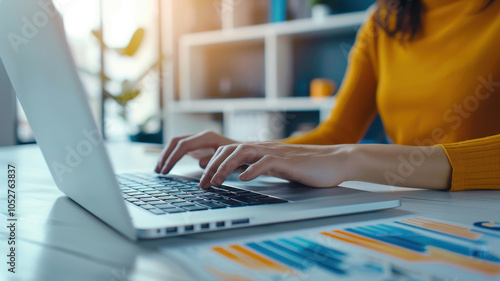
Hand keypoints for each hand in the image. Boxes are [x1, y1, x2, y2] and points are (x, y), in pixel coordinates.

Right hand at [155, 130, 236, 173]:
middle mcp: (201, 136)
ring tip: (159, 170)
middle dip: (165, 156)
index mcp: (208, 138)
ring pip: (176, 144)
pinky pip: (181, 148)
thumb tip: (201, 164)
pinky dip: (172, 156)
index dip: (173, 157)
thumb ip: (215, 161)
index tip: (166, 170)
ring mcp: (199, 140)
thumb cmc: (240, 156)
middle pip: (176, 142)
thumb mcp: (229, 159)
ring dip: (166, 155)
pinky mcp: (198, 146)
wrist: (247, 150)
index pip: (184, 145)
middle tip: (159, 171)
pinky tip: (167, 166)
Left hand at [199, 142, 353, 188]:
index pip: (229, 150)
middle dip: (213, 166)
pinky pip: (268, 161)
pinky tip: (245, 178)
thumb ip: (259, 166)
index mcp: (261, 150)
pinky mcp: (289, 161)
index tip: (202, 178)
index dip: (212, 162)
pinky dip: (254, 169)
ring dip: (226, 167)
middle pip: (230, 149)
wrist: (335, 161)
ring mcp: (276, 153)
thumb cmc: (308, 167)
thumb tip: (240, 173)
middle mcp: (265, 148)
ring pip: (244, 151)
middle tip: (203, 184)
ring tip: (216, 181)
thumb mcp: (277, 167)